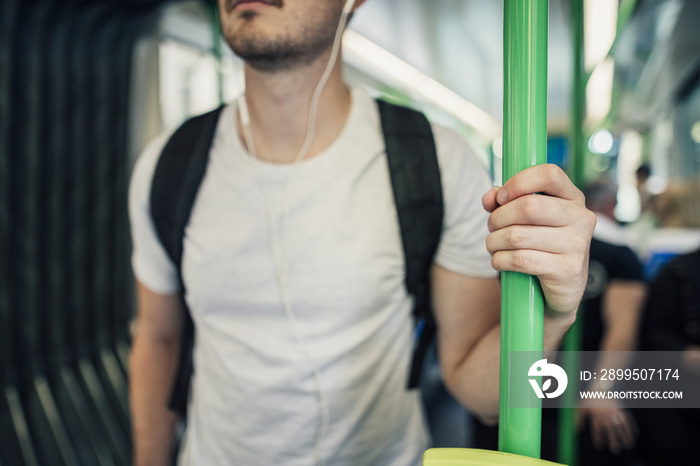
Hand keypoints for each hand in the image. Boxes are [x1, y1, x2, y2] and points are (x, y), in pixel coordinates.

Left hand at [482, 164, 595, 314]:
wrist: (557, 293)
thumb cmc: (538, 248)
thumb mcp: (524, 220)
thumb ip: (506, 202)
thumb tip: (491, 197)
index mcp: (573, 198)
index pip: (549, 174)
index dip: (519, 182)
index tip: (501, 198)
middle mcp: (581, 218)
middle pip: (528, 206)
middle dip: (498, 217)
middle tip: (492, 227)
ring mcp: (577, 244)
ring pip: (518, 235)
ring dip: (494, 241)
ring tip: (493, 246)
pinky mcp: (568, 270)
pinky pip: (520, 259)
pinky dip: (500, 260)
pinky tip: (499, 262)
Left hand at [576, 399, 636, 453]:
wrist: (600, 387)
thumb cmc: (590, 399)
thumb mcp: (582, 407)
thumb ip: (578, 418)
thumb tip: (576, 430)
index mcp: (596, 414)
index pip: (597, 428)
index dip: (598, 437)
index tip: (599, 446)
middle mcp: (606, 413)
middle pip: (610, 429)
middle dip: (613, 440)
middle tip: (615, 451)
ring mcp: (614, 411)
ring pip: (621, 425)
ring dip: (626, 436)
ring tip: (628, 446)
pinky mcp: (621, 408)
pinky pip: (628, 418)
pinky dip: (632, 426)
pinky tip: (635, 434)